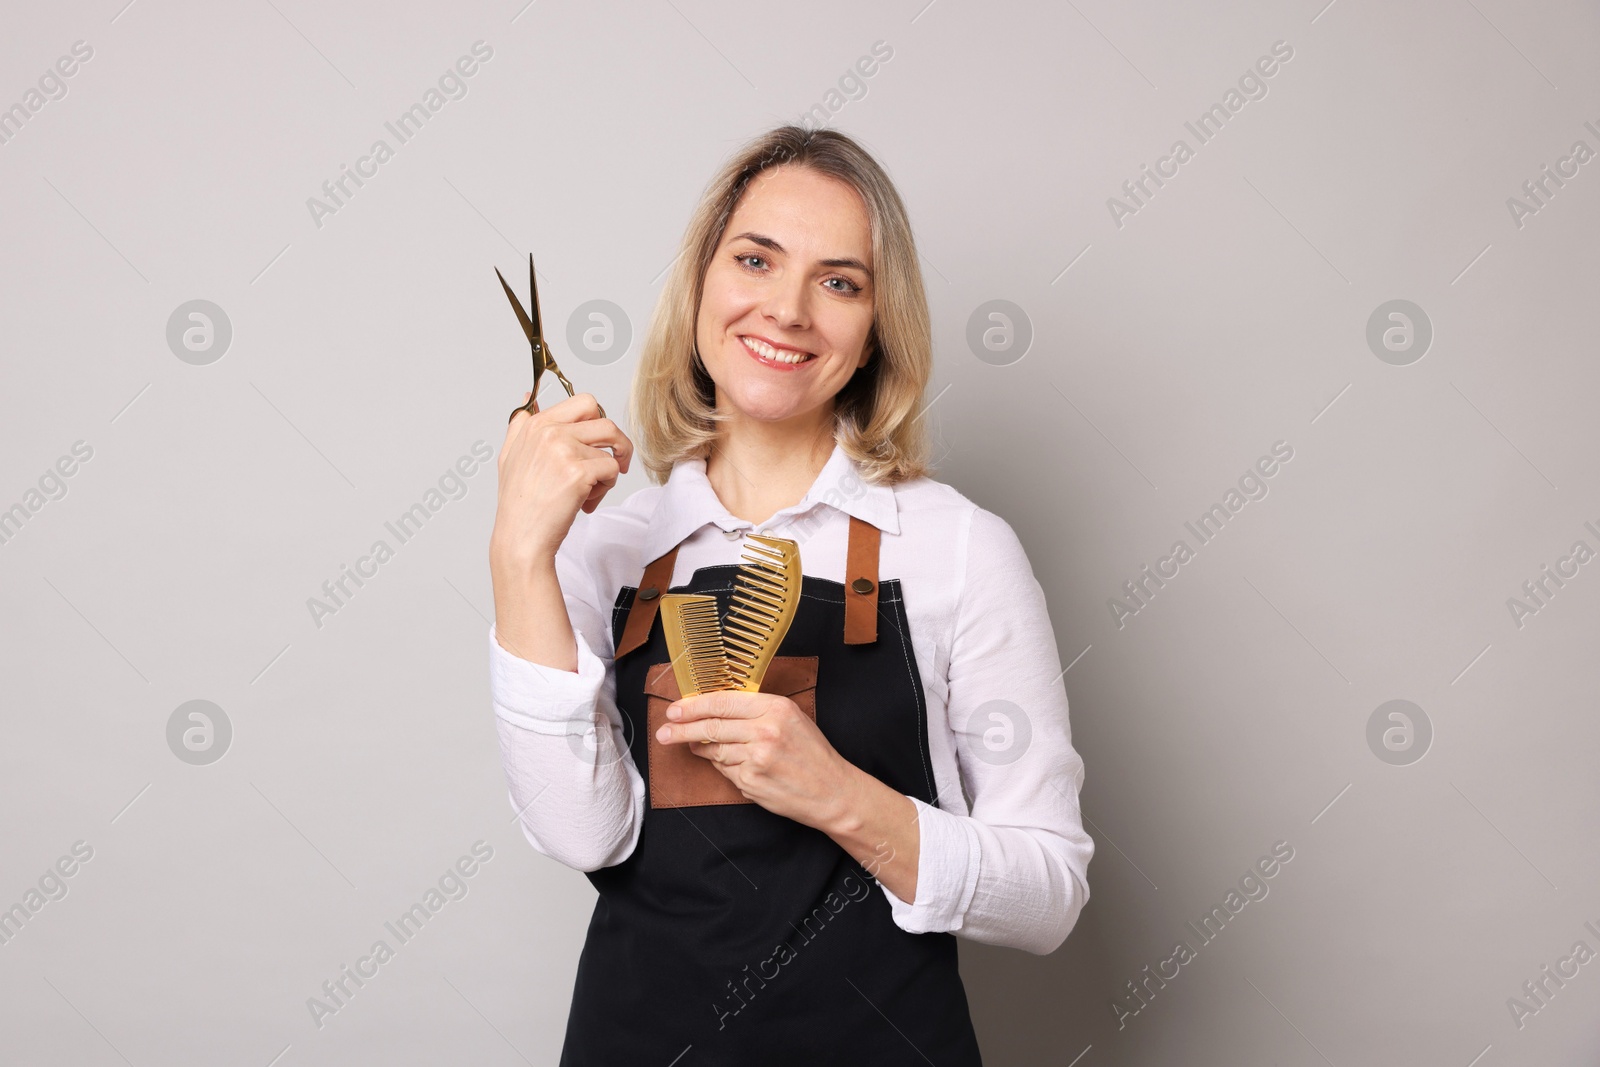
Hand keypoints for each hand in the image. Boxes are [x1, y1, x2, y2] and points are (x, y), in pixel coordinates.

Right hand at [489, 391, 633, 570]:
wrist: (521, 537)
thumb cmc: (519, 503)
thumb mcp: (510, 455)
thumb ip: (521, 423)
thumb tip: (528, 396)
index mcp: (535, 425)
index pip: (584, 402)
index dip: (599, 422)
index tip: (599, 441)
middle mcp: (549, 432)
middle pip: (606, 421)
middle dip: (618, 443)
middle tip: (617, 462)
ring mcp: (564, 450)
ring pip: (611, 449)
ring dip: (608, 471)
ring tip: (589, 490)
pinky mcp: (578, 472)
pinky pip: (613, 469)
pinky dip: (606, 488)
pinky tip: (585, 501)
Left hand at [654, 690, 861, 831]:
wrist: (832, 791)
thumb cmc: (812, 753)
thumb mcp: (791, 719)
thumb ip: (755, 711)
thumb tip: (713, 710)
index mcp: (775, 708)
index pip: (722, 702)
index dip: (693, 705)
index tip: (674, 710)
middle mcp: (765, 731)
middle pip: (711, 726)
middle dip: (681, 729)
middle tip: (663, 731)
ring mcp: (756, 758)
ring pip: (714, 750)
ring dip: (700, 749)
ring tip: (694, 746)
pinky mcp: (751, 782)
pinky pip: (724, 770)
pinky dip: (722, 767)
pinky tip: (730, 765)